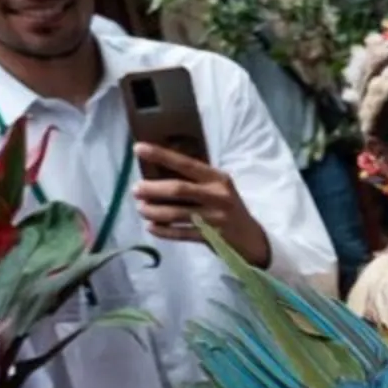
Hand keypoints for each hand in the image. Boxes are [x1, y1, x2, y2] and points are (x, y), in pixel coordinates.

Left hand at [135, 143, 270, 265]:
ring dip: (154, 211)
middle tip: (136, 189)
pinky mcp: (212, 237)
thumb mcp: (218, 189)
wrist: (252, 239)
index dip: (161, 155)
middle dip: (152, 189)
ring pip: (176, 213)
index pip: (186, 164)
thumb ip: (194, 182)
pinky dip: (164, 231)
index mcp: (218, 179)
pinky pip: (181, 233)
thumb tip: (155, 175)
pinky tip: (152, 227)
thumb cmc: (227, 208)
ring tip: (141, 209)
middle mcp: (218, 196)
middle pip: (178, 189)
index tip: (138, 148)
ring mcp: (216, 218)